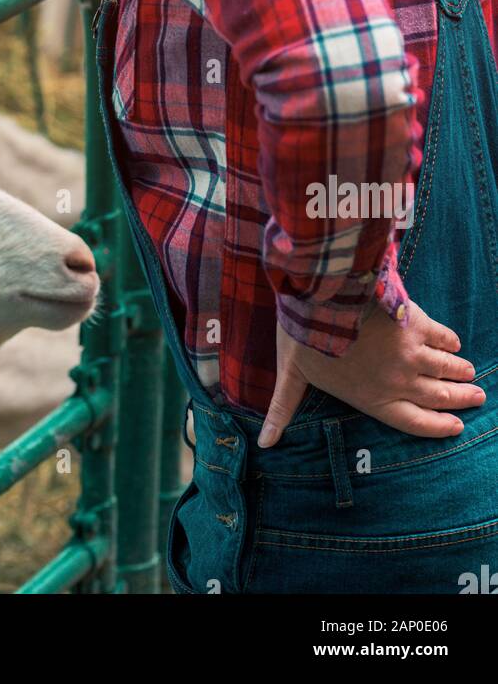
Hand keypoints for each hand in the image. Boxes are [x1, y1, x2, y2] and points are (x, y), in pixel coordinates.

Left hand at [257, 297, 485, 445]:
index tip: (457, 426)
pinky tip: (455, 344)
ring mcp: (410, 354)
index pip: (414, 422)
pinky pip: (443, 338)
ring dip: (461, 373)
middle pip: (439, 397)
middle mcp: (398, 382)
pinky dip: (451, 343)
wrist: (320, 297)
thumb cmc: (303, 337)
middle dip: (460, 400)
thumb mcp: (291, 376)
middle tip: (477, 398)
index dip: (439, 427)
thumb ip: (284, 410)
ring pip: (446, 369)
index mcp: (372, 399)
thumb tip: (265, 444)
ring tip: (471, 375)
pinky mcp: (416, 324)